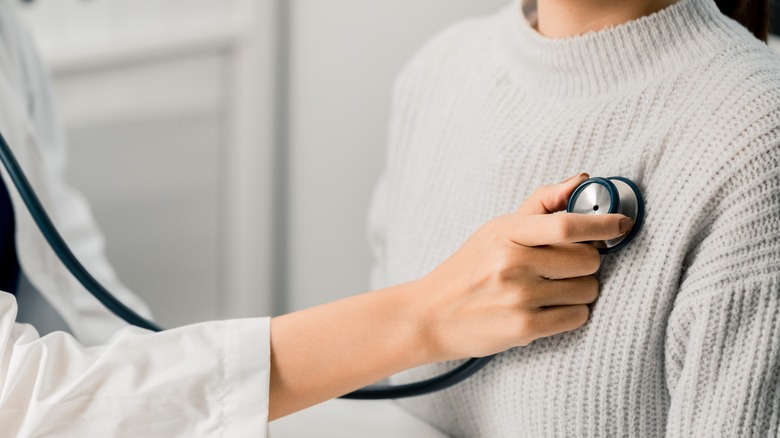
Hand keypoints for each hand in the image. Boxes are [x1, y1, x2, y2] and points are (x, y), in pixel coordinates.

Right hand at [416, 173, 632, 361]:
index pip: (567, 224)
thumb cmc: (468, 269)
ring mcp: (518, 297)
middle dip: (587, 263)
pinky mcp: (523, 328)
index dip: (603, 223)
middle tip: (568, 266)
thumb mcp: (496, 230)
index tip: (622, 224)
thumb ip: (541, 204)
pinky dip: (571, 313)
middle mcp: (512, 263)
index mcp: (506, 233)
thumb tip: (582, 179)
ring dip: (580, 289)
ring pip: (587, 290)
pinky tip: (548, 308)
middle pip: (587, 260)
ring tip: (553, 289)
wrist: (431, 314)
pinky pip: (576, 317)